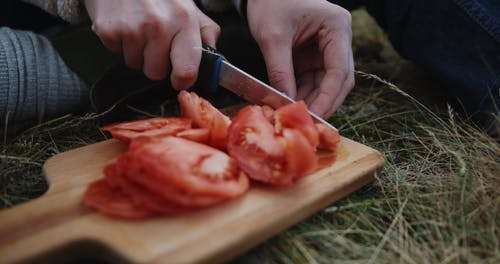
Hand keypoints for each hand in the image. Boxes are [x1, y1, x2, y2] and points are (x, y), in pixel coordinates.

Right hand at [84, 0, 219, 89]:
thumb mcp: (188, 6)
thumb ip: (205, 31)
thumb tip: (214, 58)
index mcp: (184, 20)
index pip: (187, 70)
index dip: (182, 80)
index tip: (179, 78)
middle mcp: (159, 26)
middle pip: (156, 73)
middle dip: (154, 62)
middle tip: (153, 40)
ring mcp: (133, 28)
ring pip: (135, 64)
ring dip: (135, 51)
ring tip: (137, 27)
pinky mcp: (109, 30)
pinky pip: (116, 53)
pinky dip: (118, 42)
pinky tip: (123, 23)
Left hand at [247, 0, 353, 117]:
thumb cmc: (270, 2)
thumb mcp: (272, 37)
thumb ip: (280, 70)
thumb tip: (286, 102)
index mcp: (337, 27)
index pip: (340, 69)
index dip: (329, 96)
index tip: (315, 115)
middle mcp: (338, 39)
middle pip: (339, 80)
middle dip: (324, 102)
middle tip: (307, 122)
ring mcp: (328, 49)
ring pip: (327, 84)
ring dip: (313, 100)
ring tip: (296, 116)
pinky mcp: (315, 56)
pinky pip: (314, 81)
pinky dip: (303, 93)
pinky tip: (291, 105)